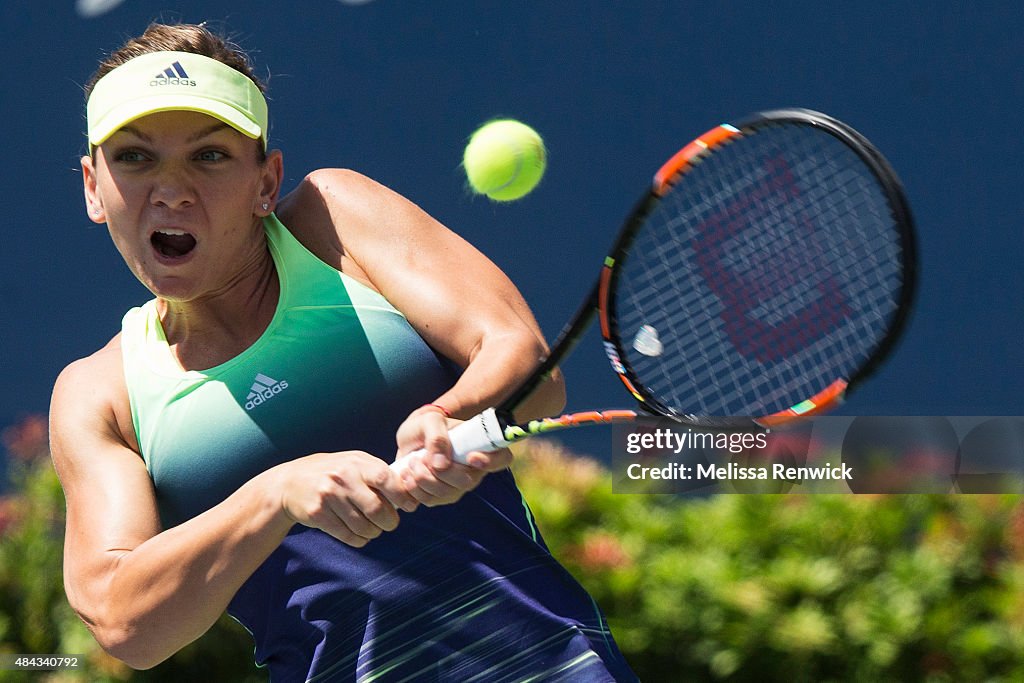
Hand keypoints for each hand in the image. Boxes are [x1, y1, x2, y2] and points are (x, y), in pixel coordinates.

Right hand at [273, 451, 417, 546]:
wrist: (290, 482)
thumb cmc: (332, 472)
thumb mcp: (354, 463)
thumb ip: (378, 473)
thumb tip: (408, 492)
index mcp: (357, 463)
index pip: (387, 479)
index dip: (402, 496)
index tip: (409, 506)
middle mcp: (343, 478)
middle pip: (377, 509)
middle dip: (389, 521)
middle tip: (389, 523)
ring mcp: (329, 496)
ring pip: (363, 526)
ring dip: (373, 532)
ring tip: (372, 528)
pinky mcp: (318, 514)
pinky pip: (347, 535)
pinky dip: (359, 540)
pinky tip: (358, 534)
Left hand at [394, 405, 512, 506]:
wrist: (411, 438)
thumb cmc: (426, 425)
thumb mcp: (430, 420)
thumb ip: (437, 436)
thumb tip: (441, 464)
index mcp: (480, 448)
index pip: (502, 458)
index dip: (491, 461)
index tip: (471, 457)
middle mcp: (473, 471)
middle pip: (466, 482)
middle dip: (441, 472)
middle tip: (420, 458)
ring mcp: (456, 487)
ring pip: (445, 494)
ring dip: (423, 480)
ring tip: (411, 463)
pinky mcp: (438, 497)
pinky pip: (428, 501)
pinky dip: (413, 490)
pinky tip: (406, 475)